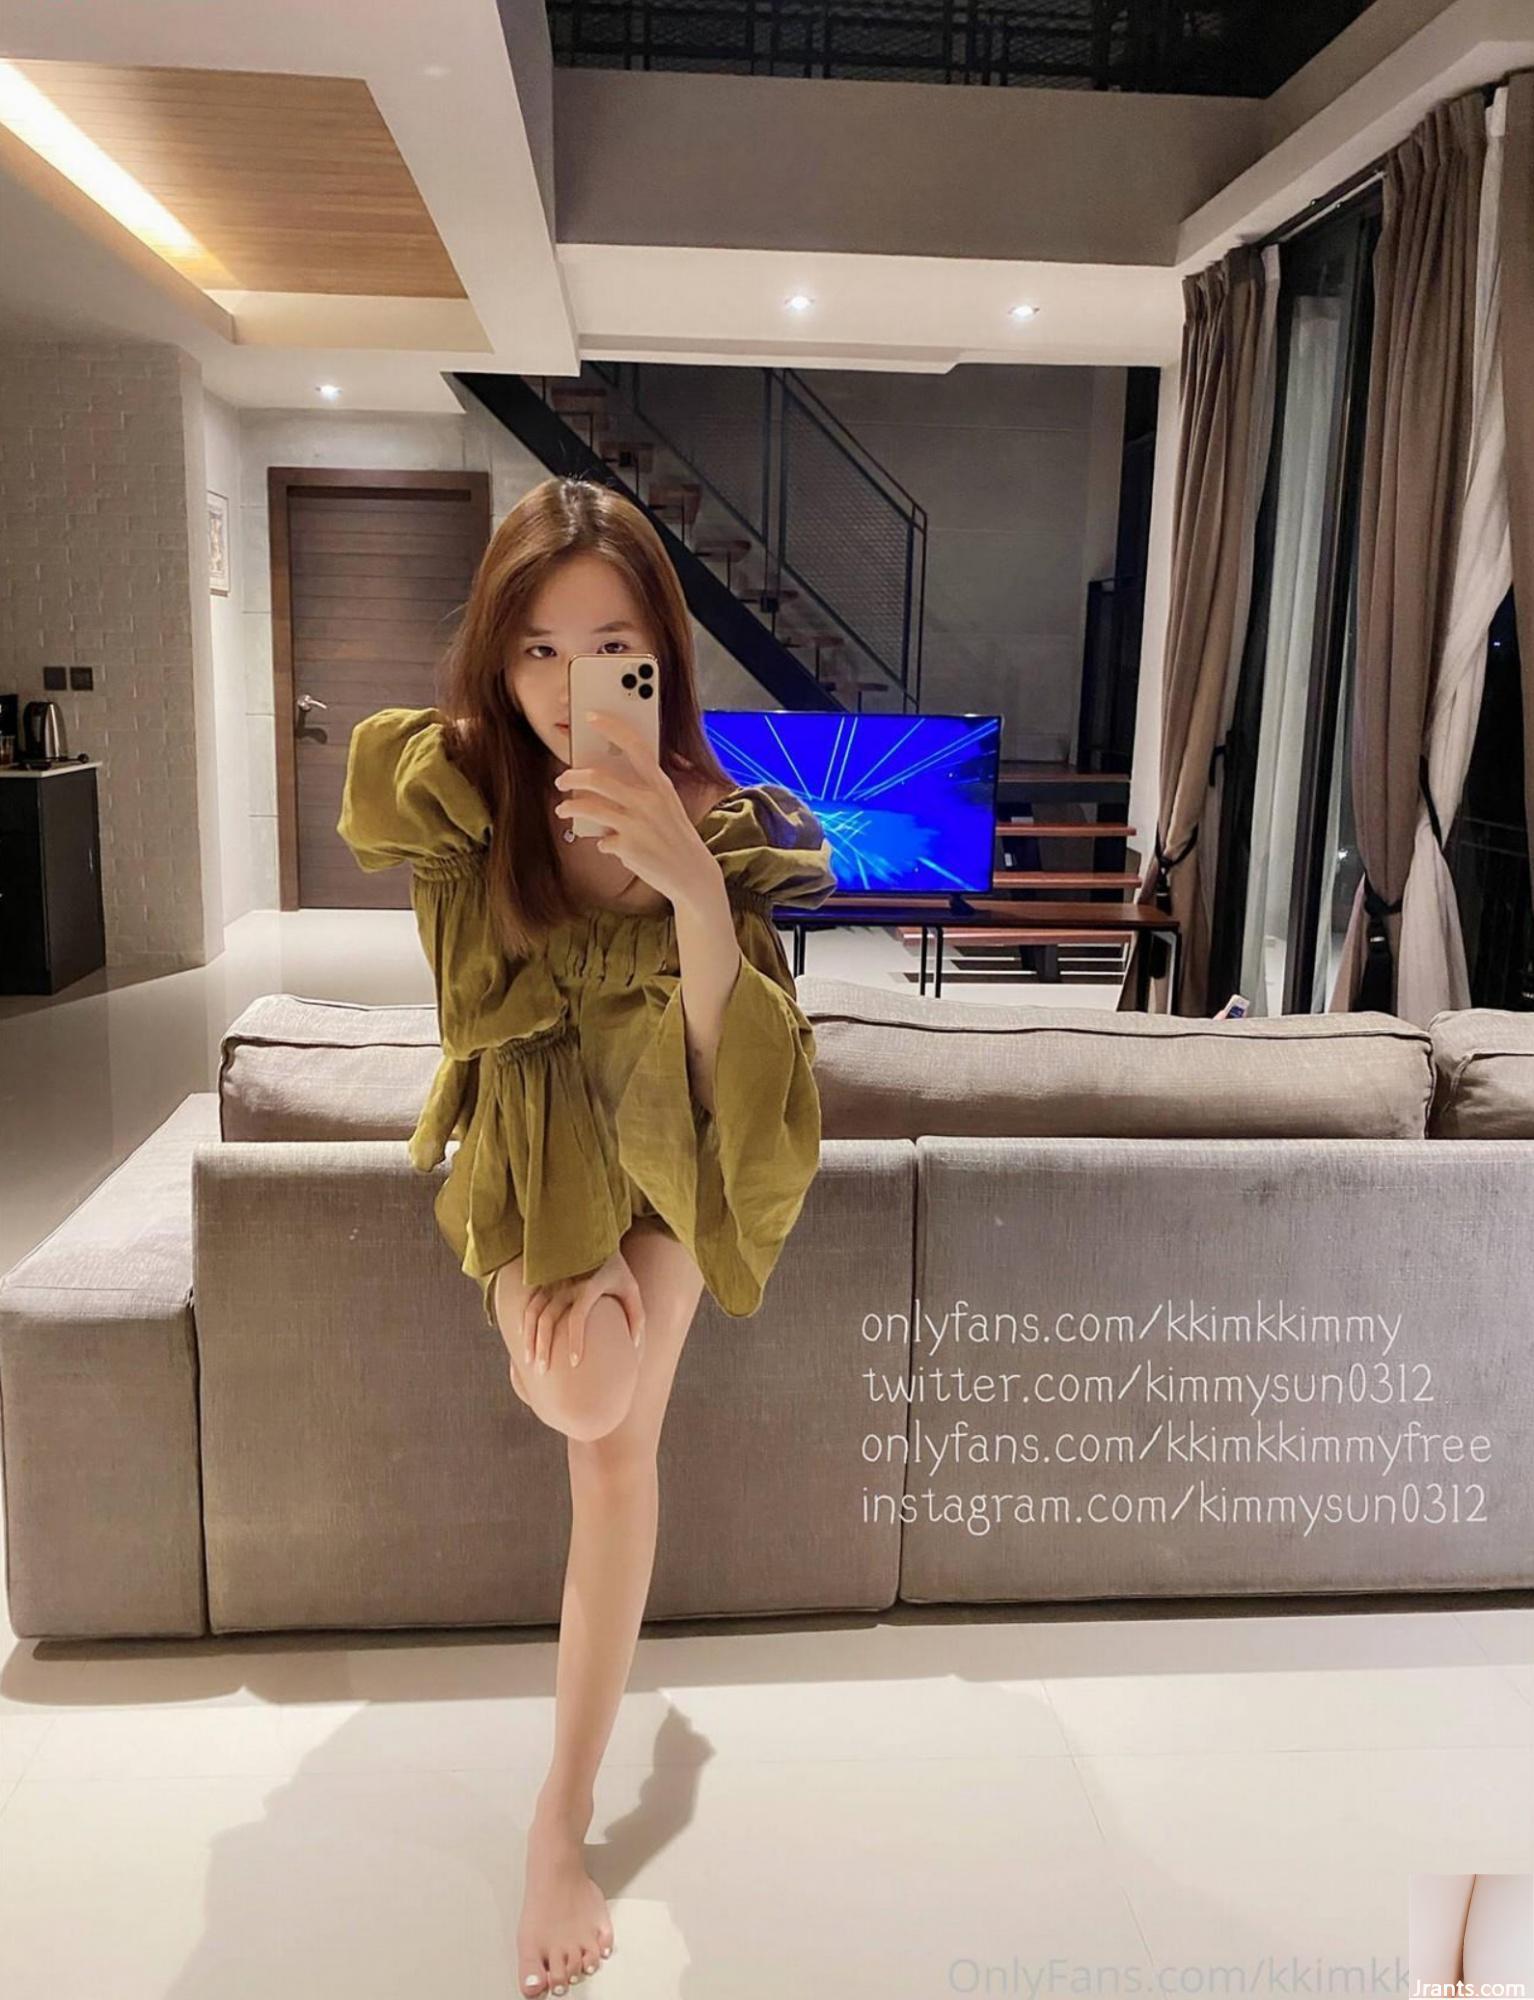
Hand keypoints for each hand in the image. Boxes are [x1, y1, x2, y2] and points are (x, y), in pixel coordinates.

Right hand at [522, 1247, 645, 1373]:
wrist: (596, 1237)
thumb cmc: (618, 1270)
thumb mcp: (632, 1290)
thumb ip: (636, 1318)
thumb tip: (633, 1347)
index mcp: (590, 1286)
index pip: (578, 1317)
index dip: (576, 1341)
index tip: (574, 1363)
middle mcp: (567, 1283)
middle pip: (548, 1318)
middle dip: (544, 1347)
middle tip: (543, 1371)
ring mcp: (552, 1280)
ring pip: (533, 1312)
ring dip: (529, 1338)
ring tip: (530, 1362)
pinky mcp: (543, 1279)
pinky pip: (528, 1302)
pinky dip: (523, 1321)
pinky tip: (523, 1339)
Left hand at [553, 708, 719, 909]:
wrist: (692, 873)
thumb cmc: (674, 835)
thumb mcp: (666, 805)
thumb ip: (641, 790)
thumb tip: (603, 780)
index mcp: (660, 785)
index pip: (635, 746)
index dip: (612, 727)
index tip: (591, 716)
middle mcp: (648, 801)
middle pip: (598, 778)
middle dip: (572, 776)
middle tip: (561, 779)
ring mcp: (637, 825)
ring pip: (589, 807)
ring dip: (570, 807)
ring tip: (562, 809)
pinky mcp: (628, 847)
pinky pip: (601, 839)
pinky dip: (601, 841)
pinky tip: (607, 844)